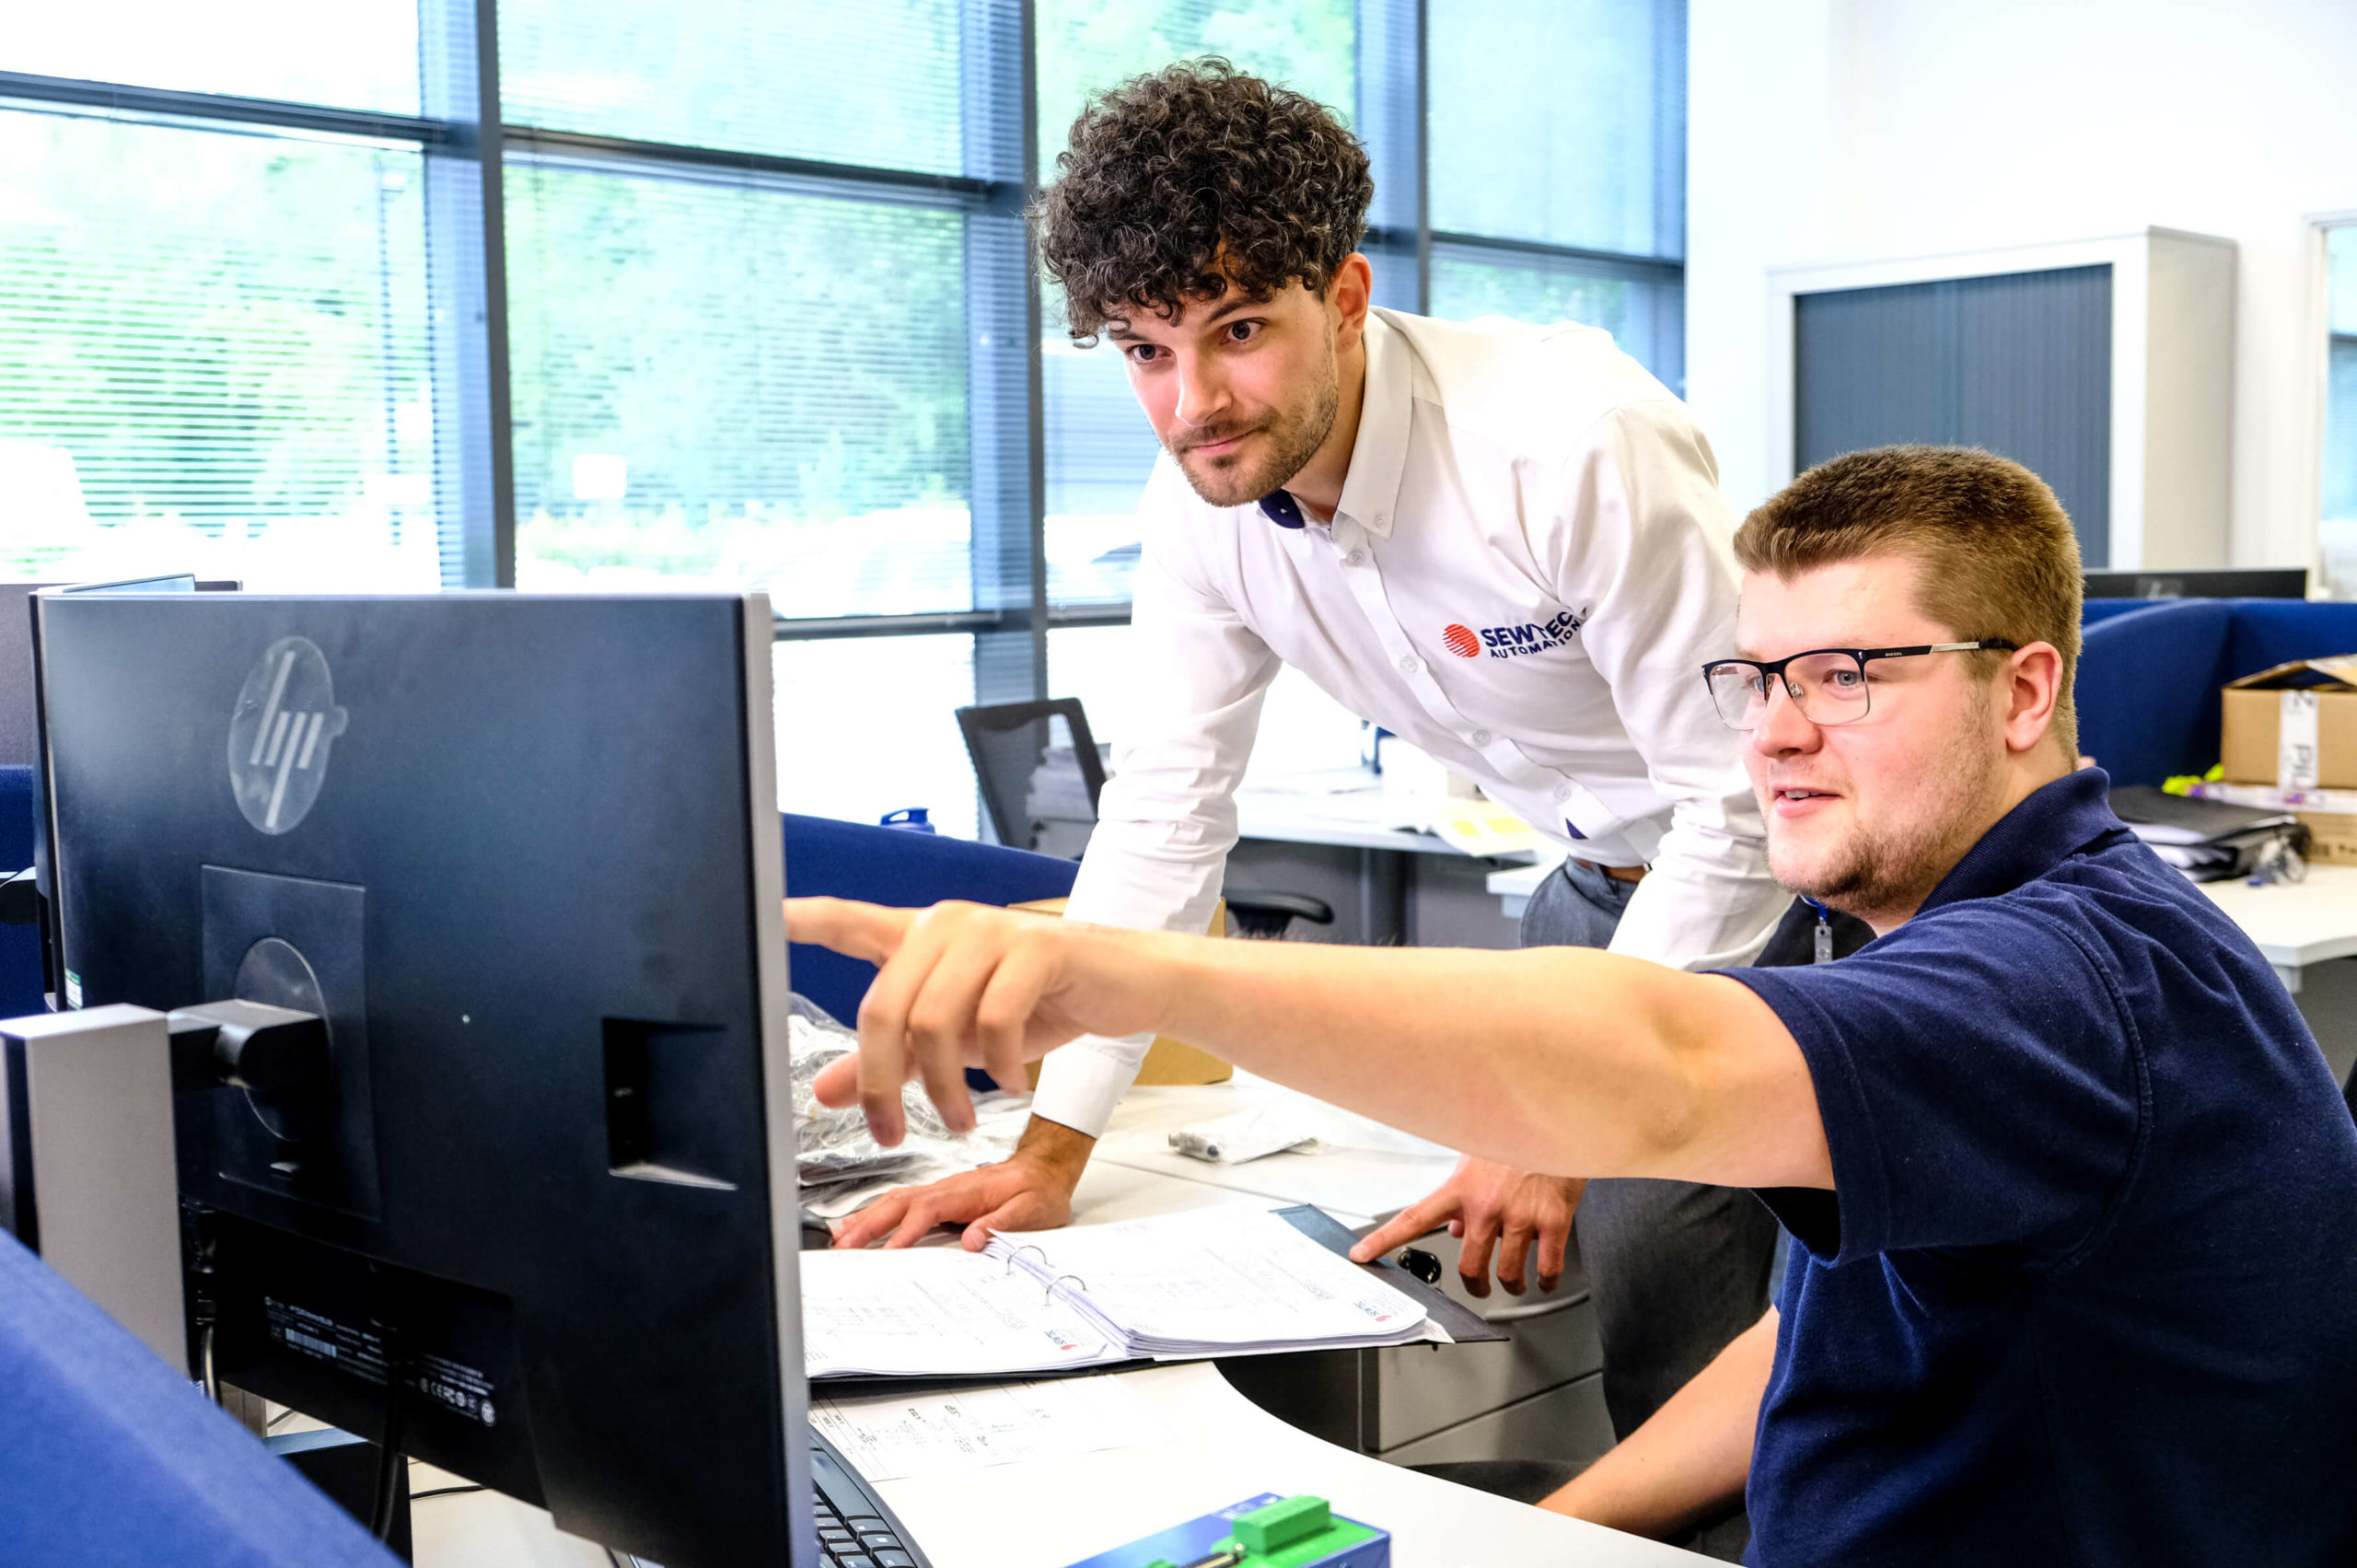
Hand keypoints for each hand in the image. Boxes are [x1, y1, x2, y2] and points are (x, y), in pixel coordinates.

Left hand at [787, 897, 1164, 1146]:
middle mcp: (947, 924)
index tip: (764, 916)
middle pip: (883, 1006)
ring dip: (945, 1087)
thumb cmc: (1042, 1002)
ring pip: (935, 1021)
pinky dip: (999, 1067)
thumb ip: (891, 1058)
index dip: (802, 919)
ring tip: (963, 1117)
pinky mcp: (1035, 948)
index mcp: (920, 937)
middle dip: (883, 1084)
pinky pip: (995, 1020)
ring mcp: (991, 931)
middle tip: (893, 1131)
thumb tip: (825, 1088)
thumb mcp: (957, 1039)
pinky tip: (1013, 1082)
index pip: (848, 921)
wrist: (1125, 984)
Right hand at [830, 1118, 1094, 1249]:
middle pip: (898, 1203)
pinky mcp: (938, 1200)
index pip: (926, 1210)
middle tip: (844, 1247)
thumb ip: (1002, 1224)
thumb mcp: (1031, 1210)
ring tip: (841, 1240)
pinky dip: (877, 1215)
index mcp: (965, 1191)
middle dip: (869, 1224)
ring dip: (867, 1219)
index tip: (887, 1254)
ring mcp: (939, 1193)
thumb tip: (972, 1240)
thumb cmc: (1038, 1191)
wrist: (1044, 1171)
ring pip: (895, 1202)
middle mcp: (946, 1189)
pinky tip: (861, 1227)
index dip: (905, 1232)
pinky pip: (902, 1206)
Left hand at [1350, 1156, 1582, 1297]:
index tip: (1362, 1255)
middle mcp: (1487, 1206)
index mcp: (1461, 1189)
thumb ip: (1463, 1196)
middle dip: (1475, 1286)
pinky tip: (1544, 1280)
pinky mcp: (1553, 1221)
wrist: (1557, 1122)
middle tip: (1479, 1288)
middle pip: (1470, 1266)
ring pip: (1509, 1273)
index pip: (1414, 1218)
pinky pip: (1548, 1267)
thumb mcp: (1478, 1159)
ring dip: (1510, 1286)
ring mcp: (1521, 1216)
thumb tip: (1455, 1229)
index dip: (1384, 1240)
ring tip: (1513, 1284)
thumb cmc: (1516, 1137)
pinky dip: (1546, 1282)